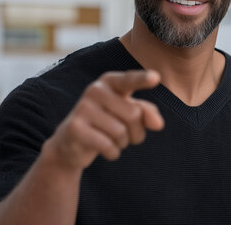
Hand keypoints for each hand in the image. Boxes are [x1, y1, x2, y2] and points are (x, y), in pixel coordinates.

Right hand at [44, 70, 162, 170]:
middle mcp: (95, 90)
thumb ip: (147, 113)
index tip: (156, 77)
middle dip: (136, 132)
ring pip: (121, 132)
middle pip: (134, 114)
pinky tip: (105, 149)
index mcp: (110, 82)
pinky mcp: (75, 128)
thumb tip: (159, 124)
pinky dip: (113, 152)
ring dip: (123, 143)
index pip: (129, 80)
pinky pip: (107, 145)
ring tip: (112, 140)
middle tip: (126, 135)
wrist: (72, 142)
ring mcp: (83, 107)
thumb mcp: (129, 114)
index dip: (142, 79)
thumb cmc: (107, 123)